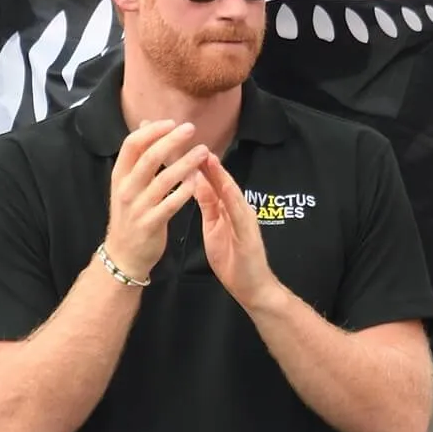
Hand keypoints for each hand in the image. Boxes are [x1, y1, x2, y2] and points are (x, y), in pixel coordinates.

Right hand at [103, 120, 207, 280]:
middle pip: (149, 157)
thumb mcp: (127, 184)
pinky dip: (185, 191)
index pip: (132, 144)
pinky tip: (199, 181)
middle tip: (190, 129)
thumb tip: (145, 125)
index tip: (171, 123)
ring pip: (163, 179)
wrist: (123, 255)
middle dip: (171, 140)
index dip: (152, 130)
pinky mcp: (150, 224)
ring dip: (185, 163)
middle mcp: (126, 189)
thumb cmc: (130, 215)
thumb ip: (137, 157)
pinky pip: (171, 204)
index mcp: (119, 176)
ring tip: (203, 152)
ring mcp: (137, 207)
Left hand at [193, 153, 279, 308]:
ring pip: (231, 192)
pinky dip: (232, 197)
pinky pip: (239, 212)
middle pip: (221, 181)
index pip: (210, 181)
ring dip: (220, 175)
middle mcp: (237, 209)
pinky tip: (225, 186)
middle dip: (207, 162)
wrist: (252, 287)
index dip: (196, 164)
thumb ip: (208, 205)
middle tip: (193, 144)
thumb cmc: (232, 259)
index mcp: (225, 208)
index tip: (181, 150)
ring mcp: (245, 219)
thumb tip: (196, 182)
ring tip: (208, 157)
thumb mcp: (213, 227)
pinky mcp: (249, 232)